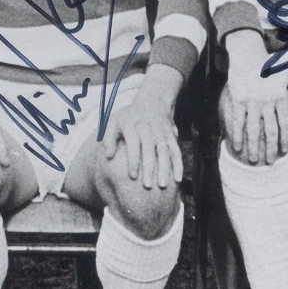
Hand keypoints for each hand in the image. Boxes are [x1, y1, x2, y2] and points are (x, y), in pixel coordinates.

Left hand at [108, 65, 183, 190]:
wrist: (153, 102)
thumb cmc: (129, 118)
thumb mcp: (114, 122)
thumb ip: (108, 139)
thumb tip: (108, 156)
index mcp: (132, 126)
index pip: (134, 144)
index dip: (133, 160)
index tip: (132, 176)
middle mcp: (148, 130)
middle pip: (150, 150)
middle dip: (149, 168)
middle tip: (147, 186)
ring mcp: (161, 134)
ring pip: (165, 152)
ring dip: (165, 169)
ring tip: (162, 185)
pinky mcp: (171, 137)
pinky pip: (176, 152)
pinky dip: (179, 165)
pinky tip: (177, 179)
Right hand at [219, 30, 287, 166]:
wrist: (248, 53)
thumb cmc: (270, 66)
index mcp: (280, 97)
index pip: (285, 123)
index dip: (284, 139)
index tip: (284, 151)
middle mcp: (267, 101)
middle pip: (270, 130)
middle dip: (270, 149)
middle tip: (269, 163)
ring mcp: (251, 101)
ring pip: (253, 129)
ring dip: (253, 146)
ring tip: (253, 160)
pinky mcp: (238, 100)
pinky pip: (237, 121)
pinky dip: (236, 135)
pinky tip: (236, 146)